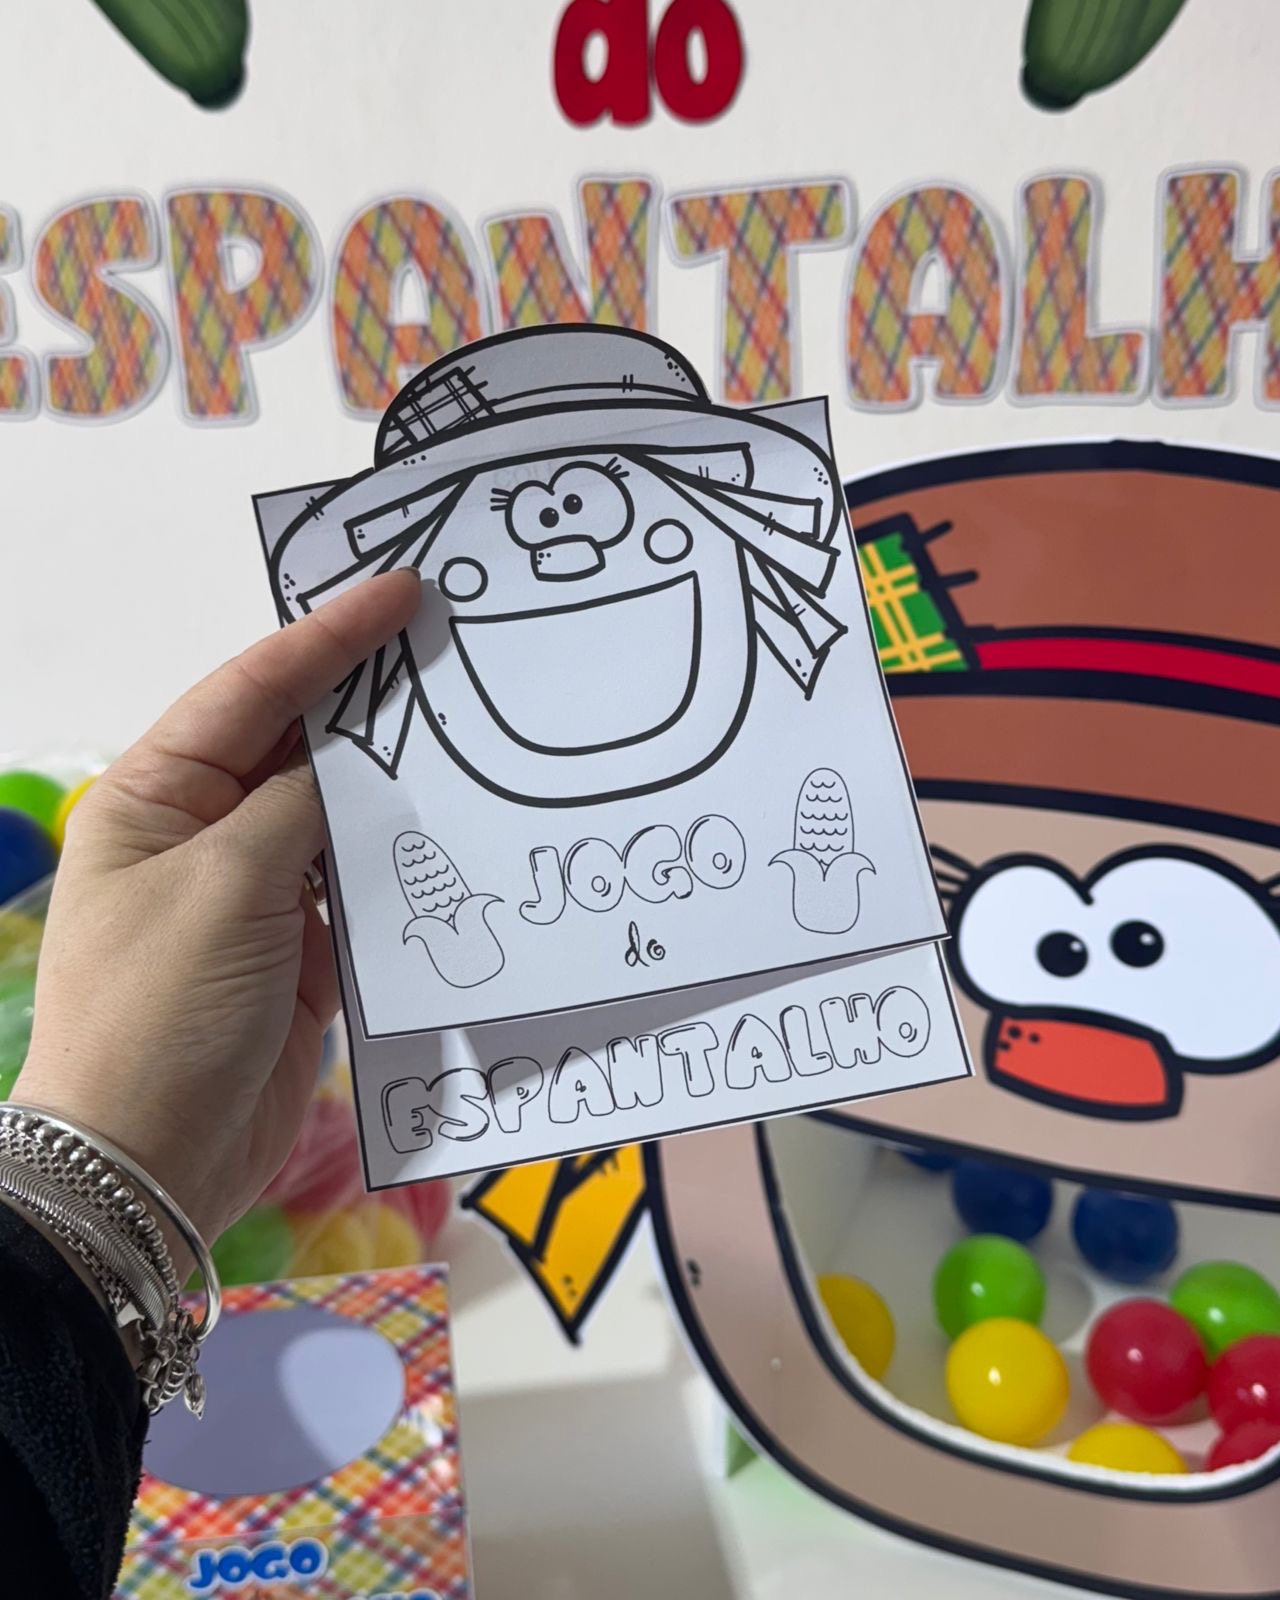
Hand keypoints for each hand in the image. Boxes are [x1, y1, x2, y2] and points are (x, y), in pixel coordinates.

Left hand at [15, 570, 420, 1257]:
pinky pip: (361, 890)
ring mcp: (256, 896)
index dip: (328, 637)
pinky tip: (452, 836)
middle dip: (369, 702)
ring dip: (395, 786)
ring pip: (338, 818)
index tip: (402, 592)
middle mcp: (204, 833)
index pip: (250, 691)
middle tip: (452, 648)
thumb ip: (297, 808)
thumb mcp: (226, 885)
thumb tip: (352, 762)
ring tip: (471, 735)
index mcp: (155, 796)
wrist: (149, 1162)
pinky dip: (402, 867)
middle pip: (296, 746)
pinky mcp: (303, 954)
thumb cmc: (159, 1011)